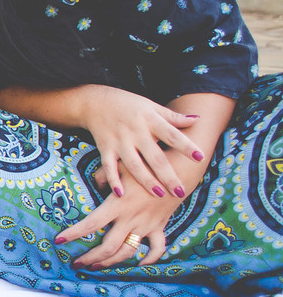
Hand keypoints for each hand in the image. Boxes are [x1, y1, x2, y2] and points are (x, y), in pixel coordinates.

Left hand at [59, 161, 183, 268]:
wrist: (177, 171)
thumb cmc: (145, 165)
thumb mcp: (121, 166)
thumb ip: (104, 176)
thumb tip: (94, 183)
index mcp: (118, 205)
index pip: (92, 223)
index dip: (74, 233)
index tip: (59, 240)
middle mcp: (131, 219)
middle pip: (109, 246)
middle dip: (91, 258)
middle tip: (76, 263)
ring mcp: (146, 225)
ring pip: (128, 251)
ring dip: (112, 262)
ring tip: (97, 266)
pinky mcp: (160, 226)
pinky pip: (157, 248)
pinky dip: (149, 259)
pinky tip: (139, 264)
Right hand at [78, 86, 202, 201]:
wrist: (95, 101)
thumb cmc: (129, 105)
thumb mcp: (151, 106)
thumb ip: (172, 117)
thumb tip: (197, 120)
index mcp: (150, 120)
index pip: (172, 134)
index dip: (185, 145)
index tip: (200, 157)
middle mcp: (136, 132)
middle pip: (155, 157)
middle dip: (168, 175)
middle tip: (180, 191)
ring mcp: (119, 141)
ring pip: (134, 165)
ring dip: (146, 181)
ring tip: (159, 195)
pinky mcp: (105, 148)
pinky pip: (109, 167)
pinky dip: (113, 180)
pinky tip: (120, 194)